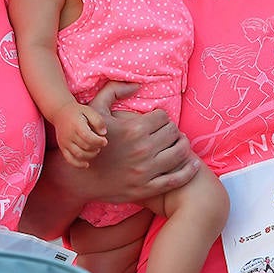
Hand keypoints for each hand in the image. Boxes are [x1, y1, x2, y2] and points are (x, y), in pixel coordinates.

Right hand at [50, 102, 107, 168]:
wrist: (60, 112)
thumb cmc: (78, 112)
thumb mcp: (89, 111)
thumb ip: (98, 121)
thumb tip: (103, 133)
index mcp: (76, 125)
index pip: (88, 137)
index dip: (99, 141)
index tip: (105, 141)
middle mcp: (69, 135)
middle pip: (85, 147)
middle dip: (96, 147)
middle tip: (101, 144)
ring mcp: (64, 142)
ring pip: (78, 155)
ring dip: (90, 156)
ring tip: (96, 150)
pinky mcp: (62, 148)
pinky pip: (70, 160)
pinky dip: (78, 164)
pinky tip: (87, 164)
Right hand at [76, 81, 199, 202]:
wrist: (80, 177)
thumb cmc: (89, 140)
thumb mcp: (94, 110)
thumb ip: (113, 90)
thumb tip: (138, 84)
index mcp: (134, 129)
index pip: (163, 117)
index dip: (162, 118)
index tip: (158, 122)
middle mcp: (143, 149)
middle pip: (174, 133)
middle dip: (173, 131)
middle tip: (169, 134)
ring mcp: (147, 170)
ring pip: (180, 152)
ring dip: (183, 146)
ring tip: (180, 144)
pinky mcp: (148, 188)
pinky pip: (177, 178)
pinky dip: (189, 171)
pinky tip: (193, 164)